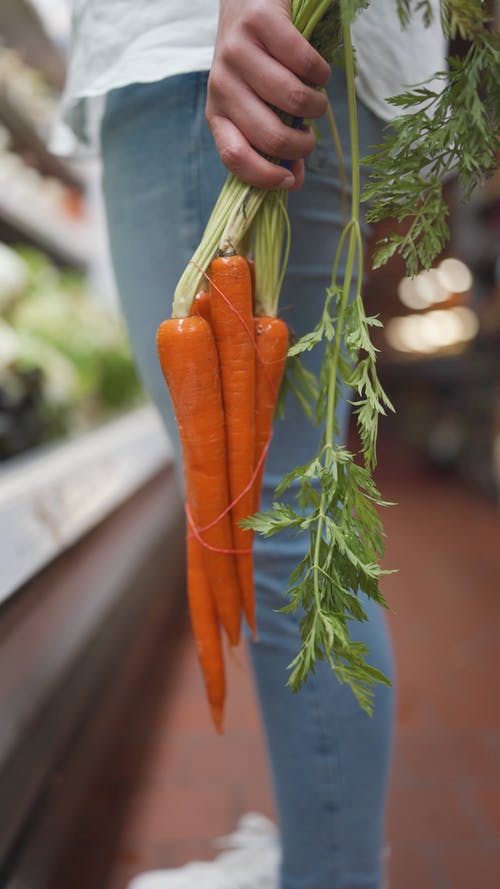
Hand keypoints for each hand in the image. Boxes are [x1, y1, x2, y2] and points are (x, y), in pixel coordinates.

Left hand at [206, 0, 329, 190]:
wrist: (247, 0)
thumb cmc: (257, 63)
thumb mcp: (257, 105)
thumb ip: (274, 144)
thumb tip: (296, 182)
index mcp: (217, 112)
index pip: (234, 156)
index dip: (265, 177)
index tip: (290, 180)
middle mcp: (221, 84)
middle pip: (271, 135)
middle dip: (302, 144)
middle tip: (311, 134)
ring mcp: (237, 52)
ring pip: (293, 100)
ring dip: (317, 106)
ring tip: (316, 98)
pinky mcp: (259, 22)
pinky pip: (305, 63)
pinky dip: (321, 73)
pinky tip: (319, 71)